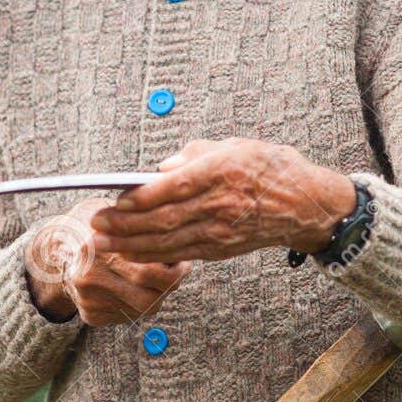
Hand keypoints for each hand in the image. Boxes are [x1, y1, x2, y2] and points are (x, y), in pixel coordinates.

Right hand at [25, 196, 191, 325]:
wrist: (56, 251)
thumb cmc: (93, 228)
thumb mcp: (112, 215)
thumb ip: (139, 227)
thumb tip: (176, 238)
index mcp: (95, 248)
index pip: (149, 270)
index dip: (174, 269)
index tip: (182, 261)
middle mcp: (90, 276)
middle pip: (148, 295)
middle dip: (170, 285)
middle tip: (177, 271)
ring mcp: (89, 299)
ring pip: (142, 308)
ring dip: (158, 295)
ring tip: (160, 279)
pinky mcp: (91, 314)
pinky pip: (128, 315)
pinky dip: (139, 303)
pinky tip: (138, 288)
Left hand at [90, 139, 357, 263]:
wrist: (305, 204)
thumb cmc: (268, 167)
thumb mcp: (234, 146)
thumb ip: (194, 155)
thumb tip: (161, 169)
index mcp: (222, 172)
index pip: (174, 188)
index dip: (141, 197)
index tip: (115, 198)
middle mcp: (221, 205)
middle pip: (164, 219)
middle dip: (126, 225)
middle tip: (96, 223)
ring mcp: (221, 231)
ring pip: (168, 242)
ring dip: (131, 244)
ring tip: (103, 241)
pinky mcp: (221, 249)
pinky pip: (181, 254)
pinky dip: (153, 255)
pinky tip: (130, 252)